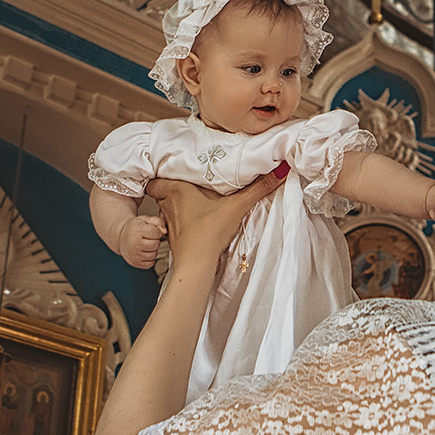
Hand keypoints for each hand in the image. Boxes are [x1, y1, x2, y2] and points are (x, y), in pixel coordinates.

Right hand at [119, 214, 165, 269]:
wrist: (121, 237)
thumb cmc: (135, 228)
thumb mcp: (145, 219)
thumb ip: (157, 221)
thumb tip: (165, 231)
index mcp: (137, 231)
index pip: (157, 233)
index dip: (156, 232)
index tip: (150, 231)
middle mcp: (135, 244)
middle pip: (156, 244)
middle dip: (155, 241)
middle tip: (148, 238)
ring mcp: (135, 255)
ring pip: (154, 254)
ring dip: (153, 250)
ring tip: (145, 245)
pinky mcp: (135, 263)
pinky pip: (151, 263)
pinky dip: (150, 258)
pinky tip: (144, 252)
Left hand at [147, 166, 284, 270]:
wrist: (196, 265)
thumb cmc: (207, 234)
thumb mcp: (236, 206)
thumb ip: (258, 188)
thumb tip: (280, 169)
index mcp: (177, 190)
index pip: (155, 178)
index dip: (161, 173)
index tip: (173, 169)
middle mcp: (168, 205)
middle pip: (161, 191)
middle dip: (172, 186)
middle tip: (188, 181)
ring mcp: (169, 223)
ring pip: (167, 207)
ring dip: (177, 204)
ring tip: (193, 199)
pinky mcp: (174, 237)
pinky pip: (174, 223)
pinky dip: (182, 220)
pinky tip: (197, 220)